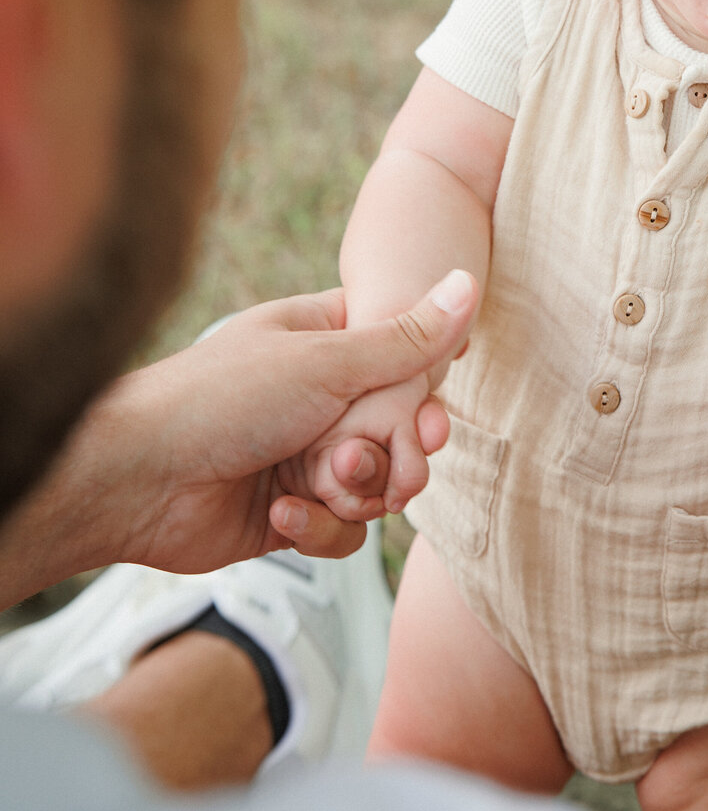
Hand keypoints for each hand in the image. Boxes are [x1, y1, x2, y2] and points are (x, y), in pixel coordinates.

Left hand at [85, 270, 476, 571]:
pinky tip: (280, 517)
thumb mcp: (325, 363)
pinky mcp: (289, 512)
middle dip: (392, 455)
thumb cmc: (220, 400)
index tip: (427, 424)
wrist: (136, 481)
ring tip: (314, 483)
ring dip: (354, 491)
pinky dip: (319, 527)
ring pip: (377, 483)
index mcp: (324, 339)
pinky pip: (343, 527)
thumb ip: (406, 340)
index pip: (404, 357)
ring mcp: (303, 453)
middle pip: (399, 430)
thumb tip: (469, 282)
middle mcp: (318, 395)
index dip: (423, 397)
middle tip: (374, 463)